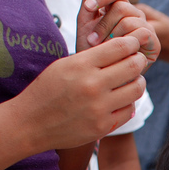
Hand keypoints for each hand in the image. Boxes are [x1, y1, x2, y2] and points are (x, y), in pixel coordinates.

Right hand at [16, 36, 147, 151]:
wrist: (29, 124)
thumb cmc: (47, 90)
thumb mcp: (64, 65)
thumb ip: (92, 57)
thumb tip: (123, 48)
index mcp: (81, 65)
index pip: (120, 47)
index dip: (131, 43)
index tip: (133, 44)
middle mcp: (92, 85)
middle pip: (133, 66)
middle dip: (138, 60)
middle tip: (137, 60)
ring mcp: (99, 108)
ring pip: (136, 89)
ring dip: (138, 82)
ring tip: (132, 80)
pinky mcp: (102, 126)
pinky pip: (129, 110)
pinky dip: (129, 103)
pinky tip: (122, 99)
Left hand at [78, 0, 159, 64]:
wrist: (98, 76)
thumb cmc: (92, 51)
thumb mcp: (86, 22)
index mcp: (118, 8)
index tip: (87, 8)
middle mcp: (134, 15)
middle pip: (121, 5)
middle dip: (103, 22)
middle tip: (93, 40)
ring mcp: (145, 28)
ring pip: (130, 18)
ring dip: (112, 33)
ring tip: (103, 48)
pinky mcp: (154, 43)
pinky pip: (142, 32)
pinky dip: (127, 41)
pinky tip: (118, 52)